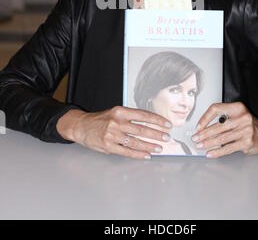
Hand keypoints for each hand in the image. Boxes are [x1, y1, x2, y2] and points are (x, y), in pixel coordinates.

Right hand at [56, 106, 171, 159]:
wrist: (81, 126)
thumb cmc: (100, 120)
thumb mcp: (114, 112)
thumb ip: (130, 117)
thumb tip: (150, 124)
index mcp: (120, 111)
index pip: (143, 115)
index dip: (157, 120)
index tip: (166, 124)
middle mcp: (117, 122)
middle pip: (141, 129)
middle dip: (156, 134)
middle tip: (166, 137)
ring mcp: (112, 135)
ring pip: (136, 141)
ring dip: (149, 146)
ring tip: (159, 148)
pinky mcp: (108, 146)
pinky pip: (127, 152)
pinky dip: (138, 154)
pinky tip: (146, 155)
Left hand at [191, 102, 257, 157]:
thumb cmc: (248, 125)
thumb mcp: (237, 116)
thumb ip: (223, 119)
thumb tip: (203, 128)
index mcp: (237, 108)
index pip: (216, 109)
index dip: (205, 118)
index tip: (198, 126)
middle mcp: (242, 117)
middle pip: (218, 126)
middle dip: (204, 134)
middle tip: (196, 138)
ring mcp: (246, 130)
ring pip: (221, 138)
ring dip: (208, 143)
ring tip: (200, 146)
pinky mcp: (247, 142)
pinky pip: (228, 148)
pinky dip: (217, 152)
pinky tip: (210, 153)